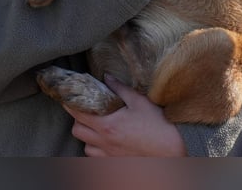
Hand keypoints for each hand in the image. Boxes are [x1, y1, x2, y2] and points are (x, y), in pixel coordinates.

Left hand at [64, 75, 187, 156]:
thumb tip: (106, 77)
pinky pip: (96, 158)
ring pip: (85, 146)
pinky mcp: (114, 164)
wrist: (172, 153)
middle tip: (87, 110)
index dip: (70, 103)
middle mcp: (104, 142)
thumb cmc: (158, 126)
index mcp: (108, 125)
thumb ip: (120, 89)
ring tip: (98, 127)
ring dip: (87, 136)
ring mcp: (108, 156)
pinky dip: (96, 149)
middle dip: (78, 119)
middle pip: (76, 131)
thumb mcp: (140, 102)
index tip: (69, 96)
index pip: (78, 113)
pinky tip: (106, 142)